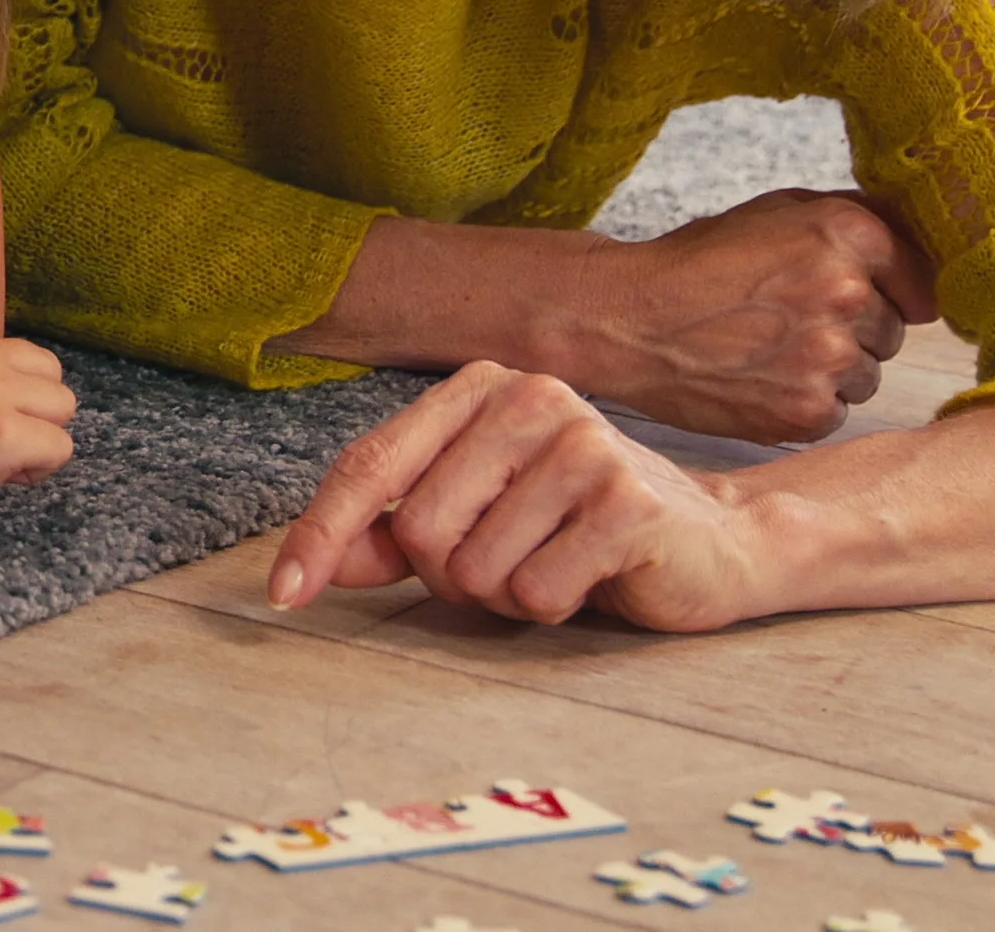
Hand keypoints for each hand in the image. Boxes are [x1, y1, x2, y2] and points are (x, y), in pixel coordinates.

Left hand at [269, 362, 778, 631]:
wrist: (710, 541)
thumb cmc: (575, 527)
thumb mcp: (474, 522)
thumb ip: (389, 537)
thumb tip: (308, 568)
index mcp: (477, 389)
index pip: (370, 466)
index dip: (319, 535)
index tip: (283, 597)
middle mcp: (527, 397)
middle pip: (421, 529)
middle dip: (449, 575)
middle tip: (508, 562)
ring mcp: (582, 443)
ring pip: (476, 569)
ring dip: (507, 594)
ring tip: (555, 563)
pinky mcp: (627, 500)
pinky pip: (537, 590)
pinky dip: (552, 604)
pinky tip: (590, 576)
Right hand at [567, 190, 938, 442]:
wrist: (626, 319)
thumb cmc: (696, 263)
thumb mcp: (774, 211)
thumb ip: (852, 218)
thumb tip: (920, 246)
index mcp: (849, 232)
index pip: (924, 277)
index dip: (887, 288)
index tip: (849, 295)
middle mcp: (849, 292)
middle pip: (895, 330)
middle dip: (854, 328)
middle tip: (789, 320)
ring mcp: (830, 357)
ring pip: (869, 374)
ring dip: (831, 368)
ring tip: (769, 349)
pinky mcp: (808, 411)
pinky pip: (838, 411)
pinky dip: (805, 402)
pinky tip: (760, 377)